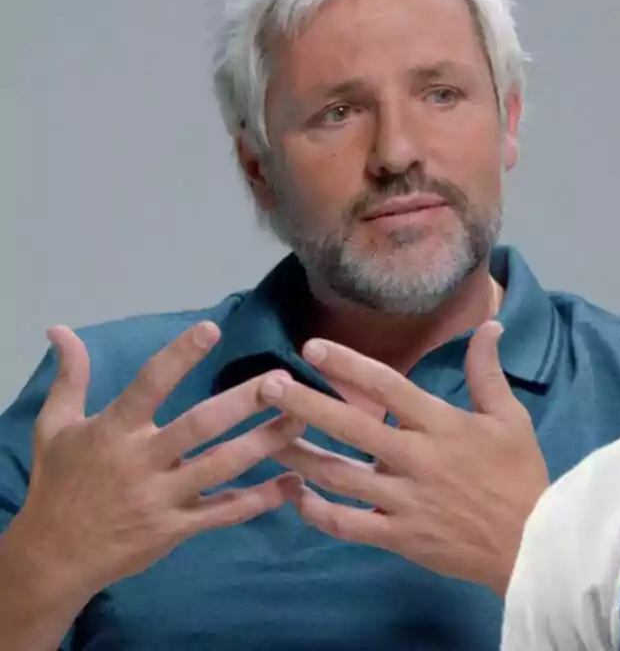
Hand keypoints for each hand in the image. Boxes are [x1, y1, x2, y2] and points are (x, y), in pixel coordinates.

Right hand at [12, 323, 305, 599]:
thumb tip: (60, 329)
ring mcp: (162, 497)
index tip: (212, 328)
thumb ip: (70, 378)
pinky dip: (261, 498)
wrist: (53, 556)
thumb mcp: (54, 427)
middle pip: (199, 425)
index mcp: (113, 431)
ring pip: (222, 465)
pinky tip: (294, 482)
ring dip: (265, 442)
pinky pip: (226, 512)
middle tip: (283, 382)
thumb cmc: (59, 484)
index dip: (179, 356)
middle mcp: (141, 461)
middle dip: (244, 402)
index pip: (149, 385)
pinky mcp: (177, 528)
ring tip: (301, 420)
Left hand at [263, 321, 548, 595]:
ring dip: (298, 455)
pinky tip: (295, 495)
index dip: (348, 364)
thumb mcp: (511, 417)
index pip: (387, 386)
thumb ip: (488, 372)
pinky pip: (347, 524)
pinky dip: (317, 512)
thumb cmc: (519, 475)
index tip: (312, 347)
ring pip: (338, 476)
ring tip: (264, 437)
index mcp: (440, 425)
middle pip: (350, 426)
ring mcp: (402, 500)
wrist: (529, 543)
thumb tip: (489, 324)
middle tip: (266, 385)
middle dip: (304, 403)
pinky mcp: (397, 536)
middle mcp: (414, 458)